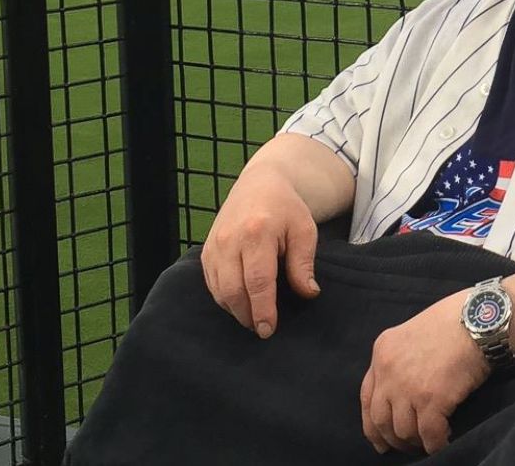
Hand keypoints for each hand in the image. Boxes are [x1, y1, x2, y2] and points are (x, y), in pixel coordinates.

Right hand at [201, 163, 320, 337]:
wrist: (258, 185)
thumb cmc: (286, 209)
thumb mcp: (304, 230)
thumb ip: (303, 263)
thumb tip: (308, 293)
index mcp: (257, 232)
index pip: (257, 281)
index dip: (262, 309)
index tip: (269, 329)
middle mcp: (230, 240)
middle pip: (233, 290)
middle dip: (247, 315)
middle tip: (263, 329)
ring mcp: (214, 245)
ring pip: (219, 290)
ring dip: (235, 310)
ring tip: (254, 318)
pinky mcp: (206, 251)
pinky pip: (211, 284)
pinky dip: (225, 298)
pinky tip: (241, 303)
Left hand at [361, 293, 490, 454]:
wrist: (478, 318)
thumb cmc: (454, 320)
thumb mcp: (413, 332)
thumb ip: (402, 359)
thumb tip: (404, 391)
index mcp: (382, 352)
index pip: (366, 397)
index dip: (373, 423)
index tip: (381, 438)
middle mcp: (388, 370)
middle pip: (380, 419)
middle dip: (392, 438)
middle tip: (407, 446)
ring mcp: (408, 386)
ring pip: (403, 431)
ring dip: (416, 442)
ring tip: (429, 441)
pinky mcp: (432, 399)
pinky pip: (429, 434)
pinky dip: (436, 444)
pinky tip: (445, 440)